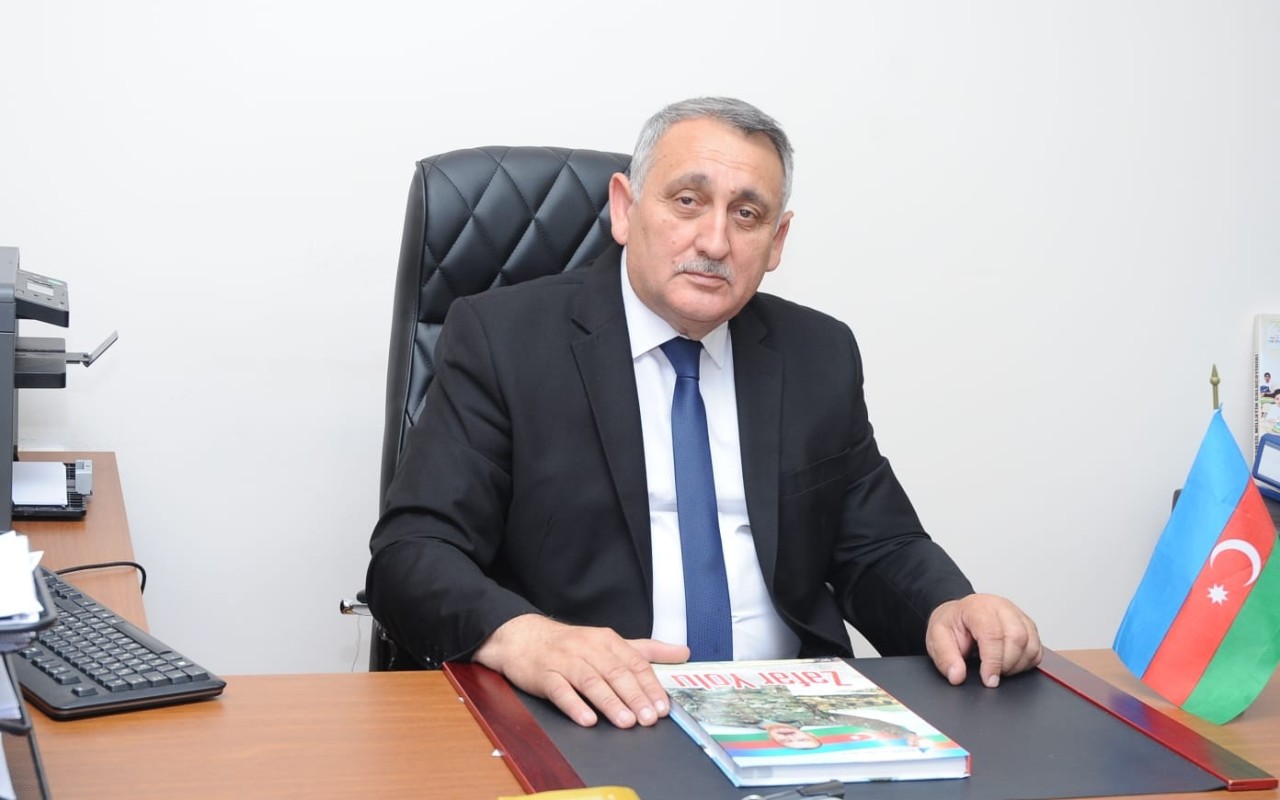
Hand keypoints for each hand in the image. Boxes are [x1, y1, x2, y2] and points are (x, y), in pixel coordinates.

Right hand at [473, 614, 689, 727]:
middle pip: (615, 673)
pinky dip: (574, 705)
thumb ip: (647, 650)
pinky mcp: (544, 674)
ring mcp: (565, 661)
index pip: (634, 663)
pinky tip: (587, 719)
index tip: (661, 707)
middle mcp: (588, 648)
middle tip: (648, 718)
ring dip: (609, 702)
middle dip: (634, 697)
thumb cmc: (572, 645)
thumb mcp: (611, 642)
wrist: (524, 637)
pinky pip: (560, 690)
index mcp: (607, 640)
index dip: (649, 686)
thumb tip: (684, 652)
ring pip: (591, 681)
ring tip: (625, 722)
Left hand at [925, 594, 1041, 687]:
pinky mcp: (1028, 626)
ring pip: (1030, 643)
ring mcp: (1017, 615)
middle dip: (1006, 664)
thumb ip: (945, 657)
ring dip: (1017, 664)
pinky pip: (1037, 648)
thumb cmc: (951, 624)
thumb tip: (957, 676)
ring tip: (999, 669)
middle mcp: (1002, 607)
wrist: (959, 615)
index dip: (993, 661)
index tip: (988, 680)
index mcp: (978, 607)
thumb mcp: (937, 638)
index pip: (993, 634)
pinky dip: (1027, 662)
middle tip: (992, 675)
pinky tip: (1010, 664)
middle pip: (1017, 637)